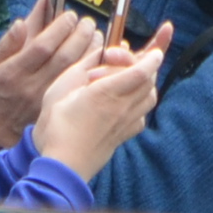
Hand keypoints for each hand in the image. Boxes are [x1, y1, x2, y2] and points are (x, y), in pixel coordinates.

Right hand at [0, 1, 98, 144]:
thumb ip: (7, 43)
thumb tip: (22, 22)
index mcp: (14, 72)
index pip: (41, 46)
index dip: (59, 29)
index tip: (70, 15)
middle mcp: (32, 86)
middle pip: (63, 57)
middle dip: (80, 35)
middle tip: (88, 22)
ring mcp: (47, 99)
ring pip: (75, 72)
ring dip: (90, 51)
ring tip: (96, 35)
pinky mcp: (57, 109)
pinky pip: (78, 86)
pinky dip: (90, 69)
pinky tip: (96, 57)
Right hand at [32, 23, 168, 177]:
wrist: (62, 167)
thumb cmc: (56, 127)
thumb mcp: (61, 88)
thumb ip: (83, 66)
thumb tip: (100, 52)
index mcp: (106, 93)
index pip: (141, 70)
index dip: (153, 54)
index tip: (157, 46)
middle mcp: (122, 107)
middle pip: (149, 80)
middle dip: (142, 63)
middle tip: (120, 57)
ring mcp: (126, 123)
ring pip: (150, 96)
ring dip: (145, 81)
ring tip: (128, 72)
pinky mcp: (124, 135)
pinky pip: (142, 113)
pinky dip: (140, 100)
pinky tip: (124, 98)